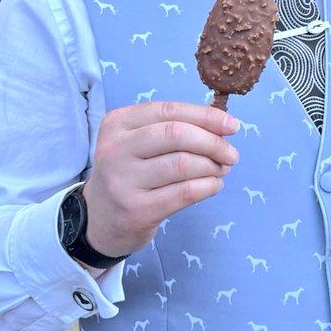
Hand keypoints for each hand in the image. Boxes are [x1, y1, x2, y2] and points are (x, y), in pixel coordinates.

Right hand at [83, 101, 239, 257]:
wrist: (98, 220)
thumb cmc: (130, 172)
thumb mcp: (138, 142)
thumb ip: (173, 127)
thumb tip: (223, 125)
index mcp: (117, 123)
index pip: (170, 111)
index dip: (206, 116)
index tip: (232, 125)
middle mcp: (115, 149)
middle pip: (177, 134)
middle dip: (213, 142)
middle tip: (231, 154)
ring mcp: (123, 181)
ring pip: (183, 164)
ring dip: (212, 166)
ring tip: (221, 170)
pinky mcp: (136, 210)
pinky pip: (184, 192)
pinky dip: (208, 186)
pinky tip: (213, 185)